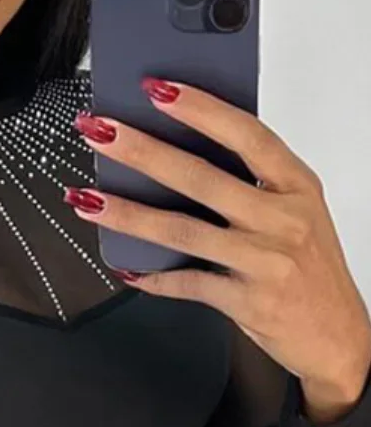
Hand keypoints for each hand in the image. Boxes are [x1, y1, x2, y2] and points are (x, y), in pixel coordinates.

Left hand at [63, 77, 370, 423]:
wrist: (338, 337)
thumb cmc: (311, 272)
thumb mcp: (298, 215)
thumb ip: (254, 187)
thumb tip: (180, 161)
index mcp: (297, 186)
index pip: (246, 134)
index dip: (200, 108)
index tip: (157, 89)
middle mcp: (283, 219)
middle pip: (200, 177)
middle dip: (142, 150)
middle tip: (100, 132)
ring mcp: (264, 261)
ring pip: (182, 230)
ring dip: (127, 213)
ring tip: (88, 198)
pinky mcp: (247, 301)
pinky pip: (186, 283)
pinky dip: (151, 277)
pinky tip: (125, 268)